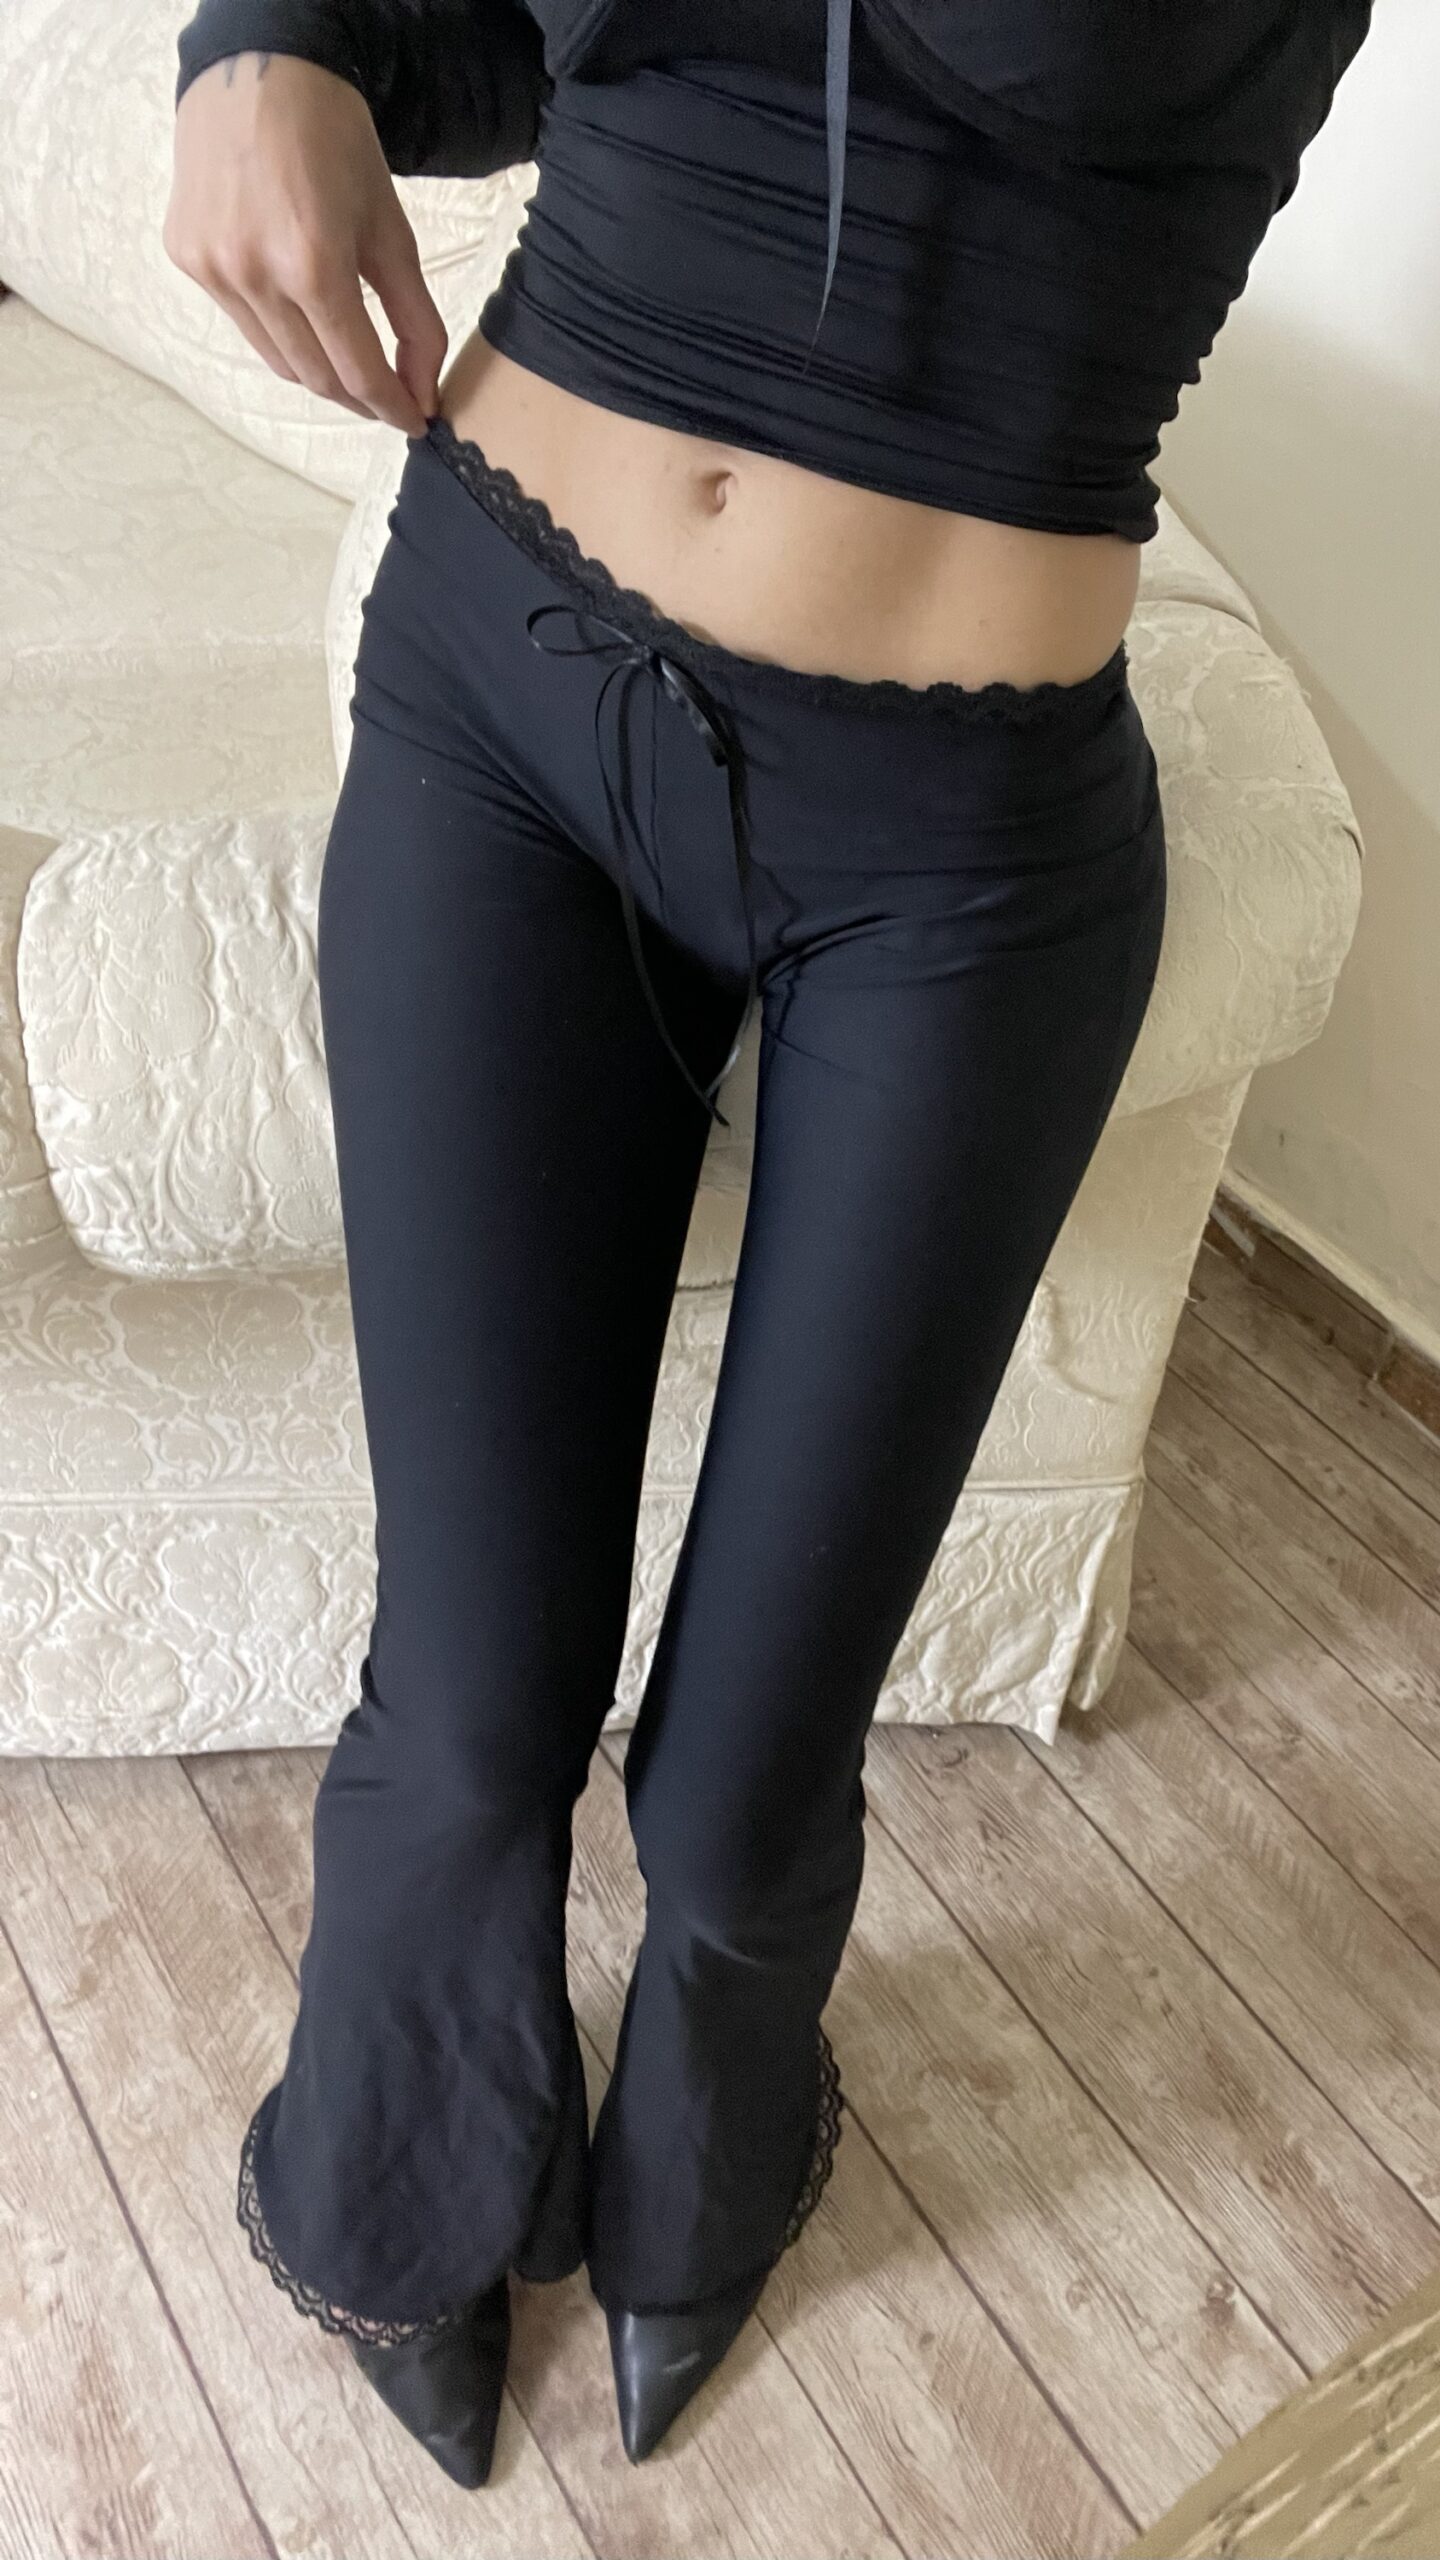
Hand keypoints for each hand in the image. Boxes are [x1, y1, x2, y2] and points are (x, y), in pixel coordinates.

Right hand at [164, 50, 445, 434]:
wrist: (257, 70)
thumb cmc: (333, 140)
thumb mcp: (390, 228)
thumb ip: (415, 319)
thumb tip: (424, 392)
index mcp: (312, 265)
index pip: (357, 372)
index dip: (392, 407)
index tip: (415, 422)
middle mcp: (254, 274)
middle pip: (316, 377)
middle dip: (359, 397)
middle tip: (387, 396)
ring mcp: (212, 268)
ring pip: (277, 360)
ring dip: (318, 370)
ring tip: (345, 354)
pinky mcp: (187, 257)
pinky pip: (242, 322)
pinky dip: (277, 329)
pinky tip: (293, 301)